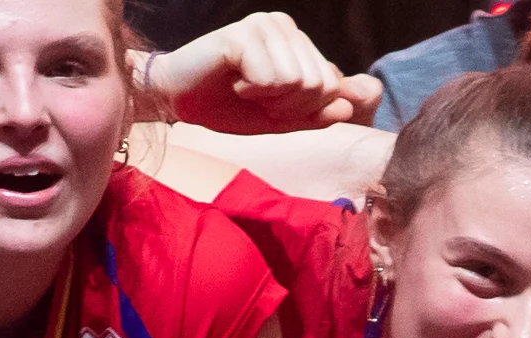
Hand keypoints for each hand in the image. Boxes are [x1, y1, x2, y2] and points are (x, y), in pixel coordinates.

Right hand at [146, 12, 380, 131]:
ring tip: (244, 87)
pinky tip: (232, 79)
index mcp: (298, 42)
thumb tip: (352, 106)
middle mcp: (285, 26)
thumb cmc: (228, 107)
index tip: (270, 103)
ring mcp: (264, 25)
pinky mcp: (243, 34)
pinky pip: (270, 78)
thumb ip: (318, 114)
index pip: (332, 87)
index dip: (302, 110)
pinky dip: (251, 91)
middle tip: (255, 97)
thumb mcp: (281, 119)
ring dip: (268, 99)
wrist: (178, 100)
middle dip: (287, 106)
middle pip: (318, 85)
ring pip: (297, 81)